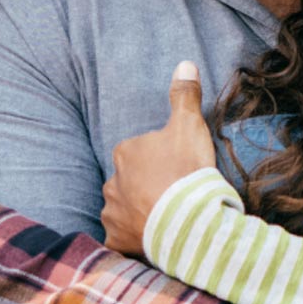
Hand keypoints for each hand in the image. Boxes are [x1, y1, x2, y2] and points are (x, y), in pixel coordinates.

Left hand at [101, 61, 216, 254]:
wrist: (189, 222)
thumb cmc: (187, 171)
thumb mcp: (189, 126)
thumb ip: (184, 95)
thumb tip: (184, 63)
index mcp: (126, 152)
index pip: (137, 152)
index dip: (158, 160)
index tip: (176, 169)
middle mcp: (112, 181)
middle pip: (128, 181)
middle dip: (144, 187)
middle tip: (172, 194)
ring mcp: (113, 213)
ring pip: (122, 209)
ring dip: (138, 212)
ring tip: (165, 218)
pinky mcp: (117, 240)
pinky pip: (121, 238)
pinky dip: (132, 238)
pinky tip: (150, 239)